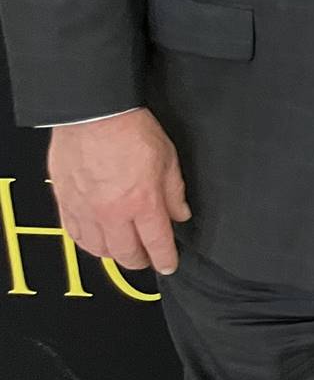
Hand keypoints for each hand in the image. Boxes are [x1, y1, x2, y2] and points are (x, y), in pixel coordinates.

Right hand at [46, 108, 190, 274]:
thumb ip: (174, 192)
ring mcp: (86, 211)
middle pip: (126, 253)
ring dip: (114, 255)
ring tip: (124, 251)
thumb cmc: (130, 129)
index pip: (157, 242)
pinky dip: (88, 244)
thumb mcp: (168, 158)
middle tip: (147, 259)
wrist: (94, 115)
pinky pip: (75, 236)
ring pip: (99, 250)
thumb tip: (180, 213)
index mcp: (143, 202)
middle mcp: (113, 213)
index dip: (165, 258)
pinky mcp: (66, 204)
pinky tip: (96, 242)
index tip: (169, 264)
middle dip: (140, 261)